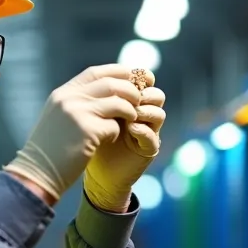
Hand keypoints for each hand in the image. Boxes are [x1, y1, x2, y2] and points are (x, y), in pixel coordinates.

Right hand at [2, 64, 141, 201]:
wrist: (37, 173)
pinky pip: (114, 127)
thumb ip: (76, 102)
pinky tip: (110, 140)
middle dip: (130, 91)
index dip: (116, 72)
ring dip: (129, 111)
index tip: (130, 78)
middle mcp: (70, 99)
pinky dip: (117, 132)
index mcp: (63, 94)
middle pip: (110, 85)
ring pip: (117, 103)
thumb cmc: (50, 148)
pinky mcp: (88, 132)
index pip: (95, 73)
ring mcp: (78, 114)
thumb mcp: (57, 117)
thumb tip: (105, 92)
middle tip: (138, 100)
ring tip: (131, 118)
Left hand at [84, 69, 166, 212]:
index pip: (141, 83)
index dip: (135, 77)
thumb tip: (93, 74)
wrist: (94, 173)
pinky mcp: (148, 150)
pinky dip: (143, 130)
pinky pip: (153, 136)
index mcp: (130, 102)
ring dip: (145, 110)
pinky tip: (130, 129)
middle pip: (156, 94)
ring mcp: (148, 132)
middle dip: (142, 92)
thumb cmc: (89, 142)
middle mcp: (142, 115)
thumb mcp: (90, 115)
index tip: (120, 77)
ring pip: (159, 113)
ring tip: (129, 114)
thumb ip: (95, 97)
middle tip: (128, 96)